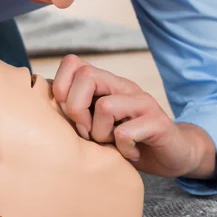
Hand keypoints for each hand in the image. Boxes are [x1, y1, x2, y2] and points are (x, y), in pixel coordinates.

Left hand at [52, 55, 216, 178]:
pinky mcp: (158, 122)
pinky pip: (125, 132)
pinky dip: (122, 148)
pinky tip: (130, 152)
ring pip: (105, 106)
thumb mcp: (97, 125)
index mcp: (107, 83)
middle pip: (87, 75)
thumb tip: (43, 108)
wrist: (174, 154)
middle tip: (86, 132)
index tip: (67, 114)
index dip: (61, 86)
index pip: (73, 63)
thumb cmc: (128, 140)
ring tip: (111, 144)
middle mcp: (124, 86)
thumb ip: (77, 112)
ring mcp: (142, 102)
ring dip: (101, 133)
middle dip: (77, 108)